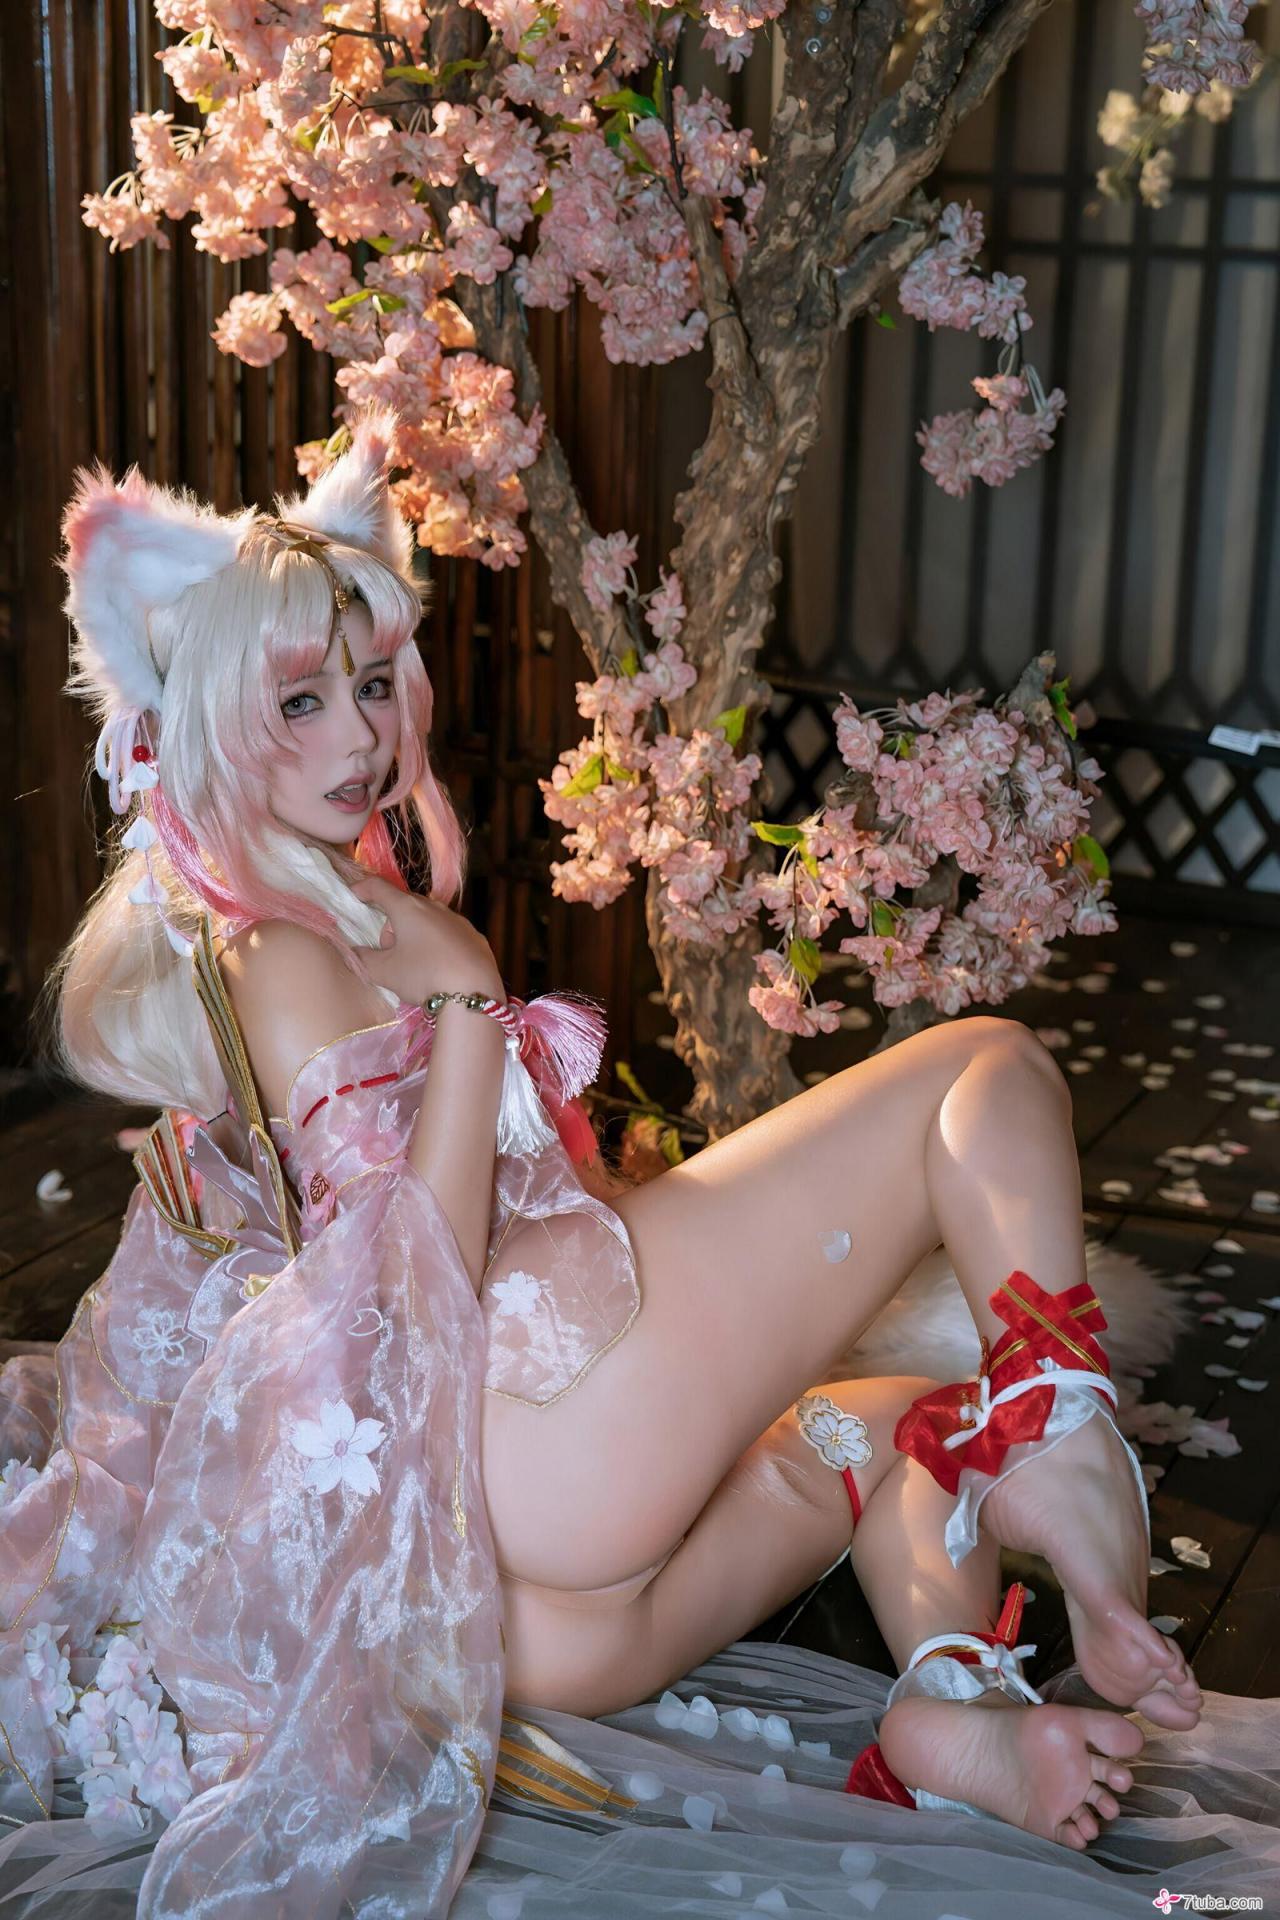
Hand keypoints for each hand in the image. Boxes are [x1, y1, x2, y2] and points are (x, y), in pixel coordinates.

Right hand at [349, 873, 504, 1004]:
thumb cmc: (423, 975)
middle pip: (404, 905)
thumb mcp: (384, 972)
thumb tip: (354, 952)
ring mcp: (458, 920)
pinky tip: (441, 967)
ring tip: (416, 964)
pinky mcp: (475, 936)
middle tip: (390, 953)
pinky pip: (448, 933)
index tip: (354, 895)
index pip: (379, 887)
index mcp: (408, 908)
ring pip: (428, 919)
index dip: (363, 888)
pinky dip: (437, 944)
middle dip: (391, 925)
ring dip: (415, 934)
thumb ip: (363, 959)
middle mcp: (434, 907)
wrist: (474, 991)